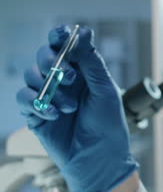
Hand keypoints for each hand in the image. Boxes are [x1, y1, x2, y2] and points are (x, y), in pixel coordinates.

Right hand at [16, 25, 137, 191]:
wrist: (100, 158)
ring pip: (31, 76)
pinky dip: (38, 103)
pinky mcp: (36, 114)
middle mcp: (63, 81)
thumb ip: (92, 62)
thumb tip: (84, 32)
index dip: (59, 37)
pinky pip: (24, 98)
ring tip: (71, 107)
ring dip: (51, 89)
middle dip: (52, 62)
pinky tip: (56, 114)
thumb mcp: (105, 90)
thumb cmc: (109, 125)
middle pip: (43, 57)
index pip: (65, 47)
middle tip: (70, 77)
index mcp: (82, 72)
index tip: (61, 35)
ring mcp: (48, 96)